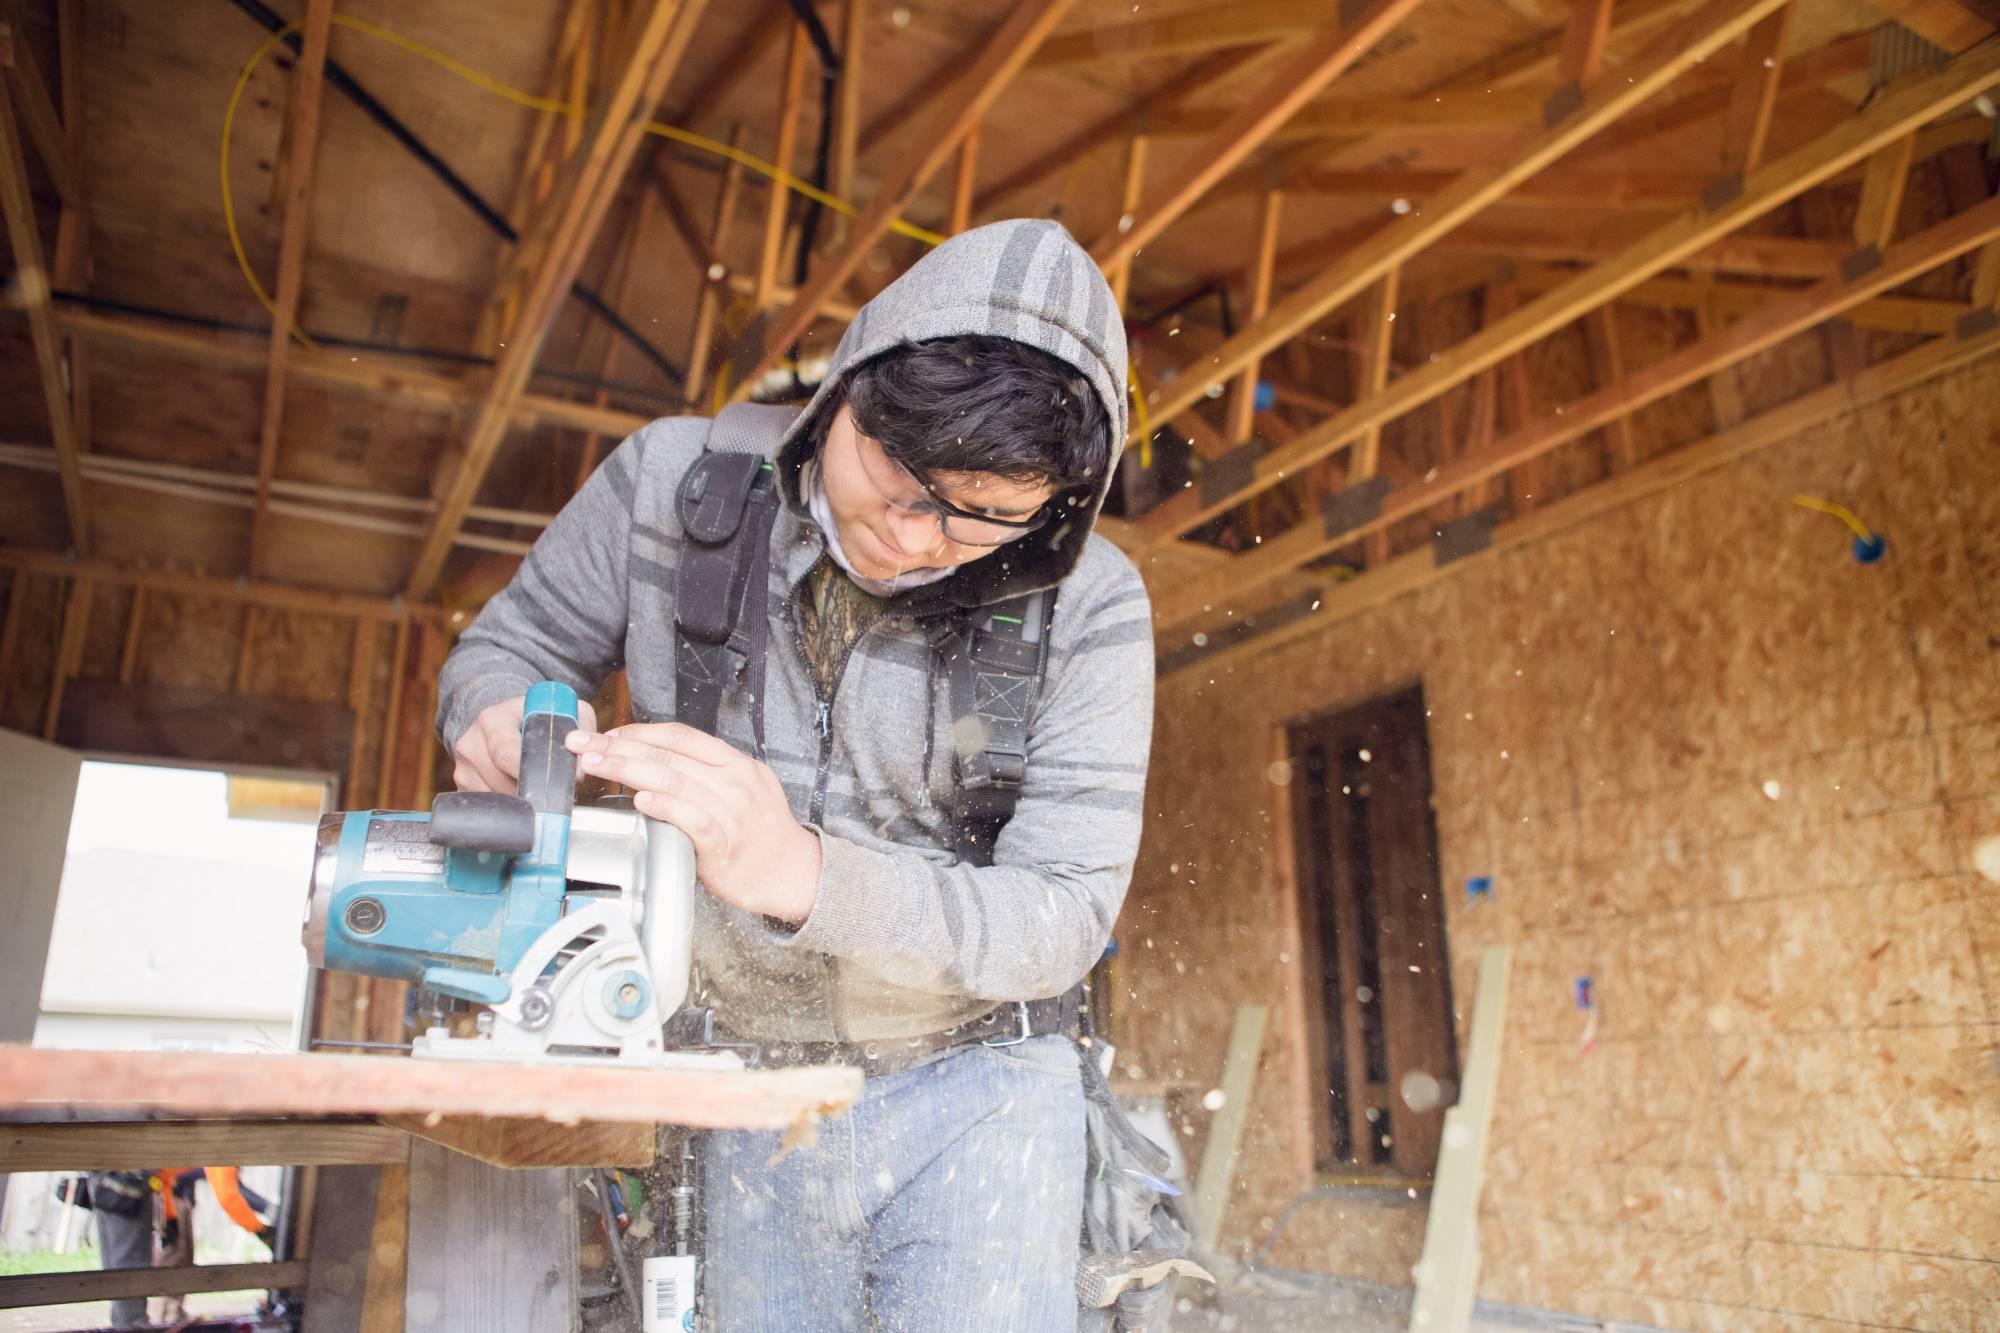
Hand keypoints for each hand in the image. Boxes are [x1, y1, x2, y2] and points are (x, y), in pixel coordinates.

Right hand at [453, 693, 598, 793]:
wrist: (507, 720)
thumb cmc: (538, 717)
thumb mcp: (563, 714)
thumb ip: (579, 734)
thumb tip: (577, 771)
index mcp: (493, 719)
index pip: (505, 753)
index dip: (528, 774)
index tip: (547, 785)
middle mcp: (471, 741)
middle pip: (500, 781)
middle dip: (529, 791)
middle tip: (550, 793)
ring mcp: (463, 765)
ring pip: (494, 797)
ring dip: (519, 800)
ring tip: (535, 789)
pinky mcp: (462, 783)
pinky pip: (486, 804)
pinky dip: (506, 805)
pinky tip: (519, 793)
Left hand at [563, 722, 821, 922]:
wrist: (794, 873)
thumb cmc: (760, 833)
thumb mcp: (741, 789)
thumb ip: (703, 775)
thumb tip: (652, 764)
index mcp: (735, 763)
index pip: (680, 736)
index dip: (639, 732)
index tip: (606, 734)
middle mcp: (733, 780)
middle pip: (668, 754)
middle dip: (618, 746)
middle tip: (582, 744)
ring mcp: (731, 810)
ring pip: (673, 780)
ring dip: (627, 769)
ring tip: (595, 764)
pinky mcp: (725, 843)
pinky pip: (692, 819)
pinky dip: (665, 806)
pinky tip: (640, 800)